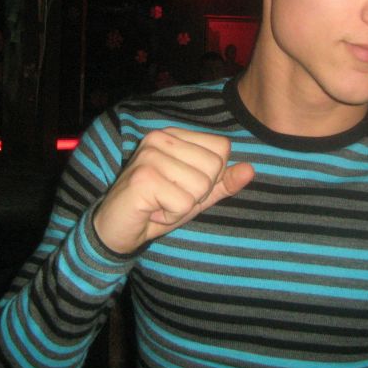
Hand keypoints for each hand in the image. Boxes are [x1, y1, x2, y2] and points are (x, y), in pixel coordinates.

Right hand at [93, 127, 254, 253]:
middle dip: (198, 193)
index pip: (222, 148)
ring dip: (183, 205)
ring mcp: (149, 156)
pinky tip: (152, 210)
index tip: (184, 186)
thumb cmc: (158, 209)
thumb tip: (250, 170)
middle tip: (170, 197)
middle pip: (215, 166)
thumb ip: (223, 183)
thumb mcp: (197, 196)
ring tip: (160, 203)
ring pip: (201, 186)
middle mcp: (160, 138)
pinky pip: (184, 203)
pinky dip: (171, 215)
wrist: (117, 231)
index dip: (212, 176)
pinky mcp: (143, 178)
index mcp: (175, 135)